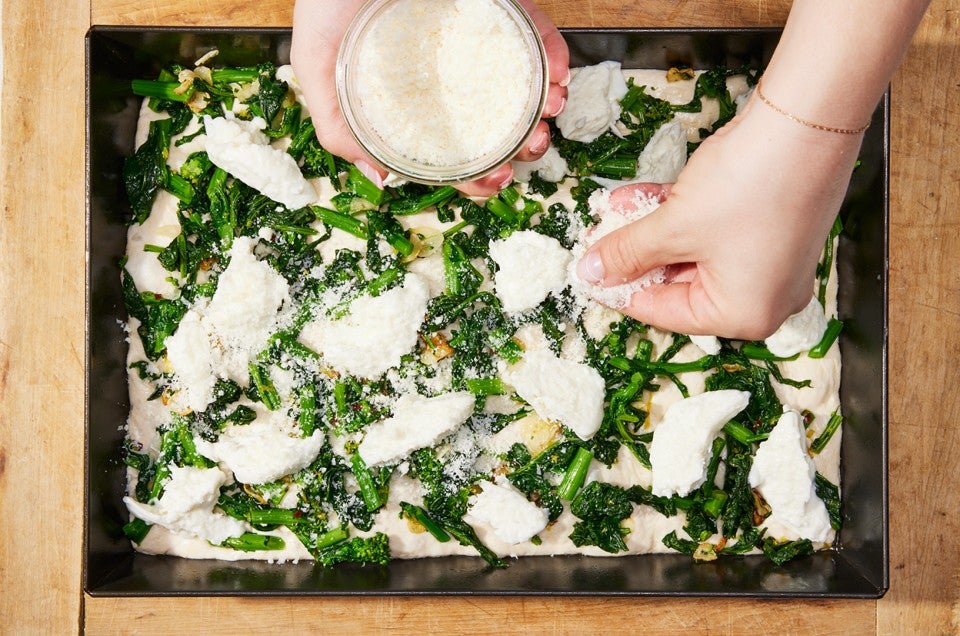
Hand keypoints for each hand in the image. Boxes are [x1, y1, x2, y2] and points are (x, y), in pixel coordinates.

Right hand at [290, 0, 568, 195]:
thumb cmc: (325, 0)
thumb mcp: (317, 69)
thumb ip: (338, 127)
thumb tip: (381, 178)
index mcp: (416, 101)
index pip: (455, 149)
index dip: (477, 176)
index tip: (493, 183)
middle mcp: (450, 74)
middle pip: (500, 122)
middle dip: (525, 144)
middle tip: (530, 148)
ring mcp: (478, 39)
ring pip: (526, 82)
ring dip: (548, 105)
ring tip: (550, 111)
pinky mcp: (497, 4)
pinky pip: (535, 32)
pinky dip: (553, 55)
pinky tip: (558, 74)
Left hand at [575, 96, 863, 339]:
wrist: (806, 121)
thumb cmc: (748, 185)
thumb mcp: (672, 226)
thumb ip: (627, 253)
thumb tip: (592, 273)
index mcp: (744, 315)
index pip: (665, 313)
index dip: (620, 292)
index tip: (588, 277)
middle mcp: (764, 297)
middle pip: (678, 283)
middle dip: (633, 256)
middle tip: (596, 240)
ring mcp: (770, 261)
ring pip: (691, 253)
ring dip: (649, 231)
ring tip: (610, 213)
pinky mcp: (768, 226)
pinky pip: (711, 231)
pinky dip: (676, 216)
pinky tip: (638, 197)